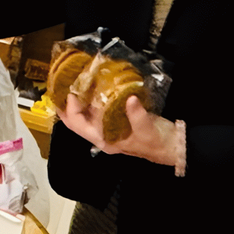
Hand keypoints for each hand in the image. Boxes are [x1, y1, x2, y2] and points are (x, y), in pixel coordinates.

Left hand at [59, 91, 179, 165]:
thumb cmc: (156, 141)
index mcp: (104, 140)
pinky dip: (94, 102)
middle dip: (67, 107)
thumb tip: (129, 98)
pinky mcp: (117, 123)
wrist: (172, 147)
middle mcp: (102, 136)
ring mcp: (109, 130)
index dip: (70, 109)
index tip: (70, 91)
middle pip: (77, 122)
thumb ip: (136, 114)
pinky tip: (96, 89)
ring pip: (87, 117)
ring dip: (80, 103)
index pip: (78, 125)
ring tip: (75, 85)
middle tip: (61, 88)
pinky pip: (99, 112)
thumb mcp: (146, 127)